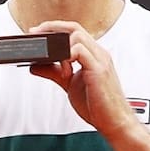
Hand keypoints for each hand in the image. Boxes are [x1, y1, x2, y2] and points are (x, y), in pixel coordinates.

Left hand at [28, 21, 138, 138]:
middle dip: (51, 28)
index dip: (54, 28)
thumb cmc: (98, 104)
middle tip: (35, 35)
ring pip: (77, 36)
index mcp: (93, 55)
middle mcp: (98, 54)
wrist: (114, 122)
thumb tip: (35, 65)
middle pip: (74, 28)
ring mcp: (100, 60)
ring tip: (53, 62)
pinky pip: (81, 51)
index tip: (37, 32)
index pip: (74, 30)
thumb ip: (54, 72)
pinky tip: (63, 69)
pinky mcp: (99, 71)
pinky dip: (67, 55)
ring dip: (59, 46)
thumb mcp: (70, 84)